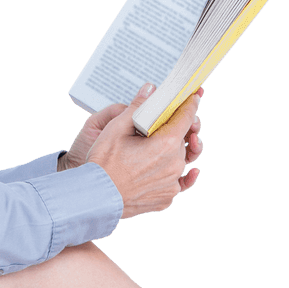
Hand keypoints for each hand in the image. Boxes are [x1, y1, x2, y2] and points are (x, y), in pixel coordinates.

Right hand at [83, 82, 204, 219]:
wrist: (95, 198)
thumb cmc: (103, 163)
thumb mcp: (116, 128)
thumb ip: (137, 107)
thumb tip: (150, 89)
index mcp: (167, 144)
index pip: (186, 117)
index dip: (189, 105)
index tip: (192, 98)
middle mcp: (175, 164)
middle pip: (181, 140)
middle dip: (173, 131)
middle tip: (158, 126)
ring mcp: (172, 184)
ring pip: (178, 161)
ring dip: (170, 152)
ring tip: (156, 148)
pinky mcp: (166, 199)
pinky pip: (175, 182)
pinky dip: (171, 174)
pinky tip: (171, 170)